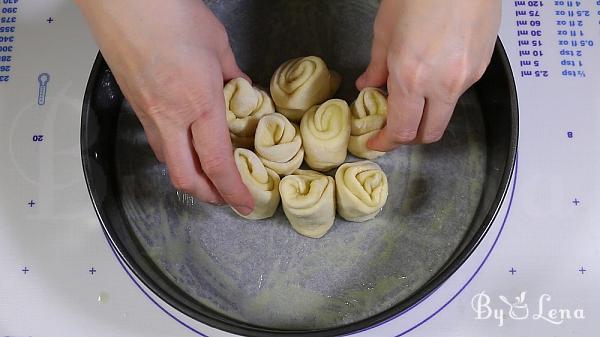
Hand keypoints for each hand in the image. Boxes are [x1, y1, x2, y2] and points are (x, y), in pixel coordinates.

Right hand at [76, 0, 253, 213]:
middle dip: (207, 195)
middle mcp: (170, 116)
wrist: (125, 0)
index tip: (244, 204)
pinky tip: (184, 141)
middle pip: (184, 176)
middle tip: (224, 197)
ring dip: (187, 174)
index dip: (232, 190)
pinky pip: (155, 139)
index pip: (217, 163)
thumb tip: (241, 90)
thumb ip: (233, 74)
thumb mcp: (218, 44)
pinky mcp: (133, 103)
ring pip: (166, 159)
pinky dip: (172, 151)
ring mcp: (147, 111)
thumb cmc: (171, 14)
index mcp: (199, 103)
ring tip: (206, 174)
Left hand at [357, 0, 500, 147]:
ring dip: (427, 114)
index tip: (376, 142)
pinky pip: (459, 91)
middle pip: (429, 134)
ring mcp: (466, 77)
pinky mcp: (481, 67)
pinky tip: (432, 73)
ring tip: (412, 94)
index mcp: (413, 77)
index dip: (386, 143)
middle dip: (409, 138)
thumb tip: (369, 85)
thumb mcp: (385, 29)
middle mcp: (443, 84)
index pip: (402, 130)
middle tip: (393, 128)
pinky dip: (442, 93)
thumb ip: (377, 65)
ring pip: (445, 113)